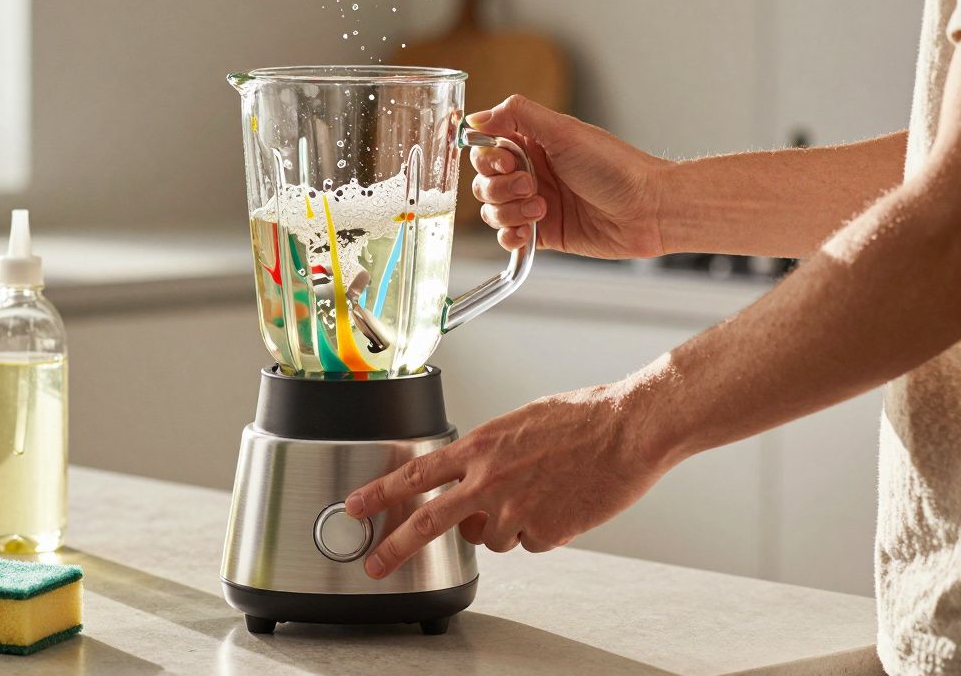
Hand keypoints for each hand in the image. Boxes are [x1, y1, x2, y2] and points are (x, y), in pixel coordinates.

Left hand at [344, 381, 674, 577]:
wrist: (628, 429)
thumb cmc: (581, 418)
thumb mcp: (518, 424)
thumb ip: (487, 454)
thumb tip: (473, 476)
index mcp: (479, 447)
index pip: (415, 474)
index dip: (380, 493)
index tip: (355, 506)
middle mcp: (489, 480)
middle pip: (428, 522)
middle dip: (394, 547)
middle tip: (374, 565)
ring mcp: (515, 510)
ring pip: (490, 539)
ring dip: (506, 526)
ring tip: (540, 492)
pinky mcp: (545, 533)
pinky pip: (530, 544)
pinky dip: (543, 531)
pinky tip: (562, 503)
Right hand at [468, 95, 670, 258]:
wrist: (648, 210)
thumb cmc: (616, 168)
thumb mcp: (564, 131)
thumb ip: (517, 116)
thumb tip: (475, 117)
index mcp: (535, 143)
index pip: (487, 148)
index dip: (489, 158)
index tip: (507, 162)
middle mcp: (532, 172)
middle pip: (484, 181)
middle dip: (500, 187)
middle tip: (532, 186)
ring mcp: (535, 204)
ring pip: (492, 211)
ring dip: (508, 212)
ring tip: (541, 209)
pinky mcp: (543, 233)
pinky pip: (507, 237)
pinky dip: (511, 236)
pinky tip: (529, 231)